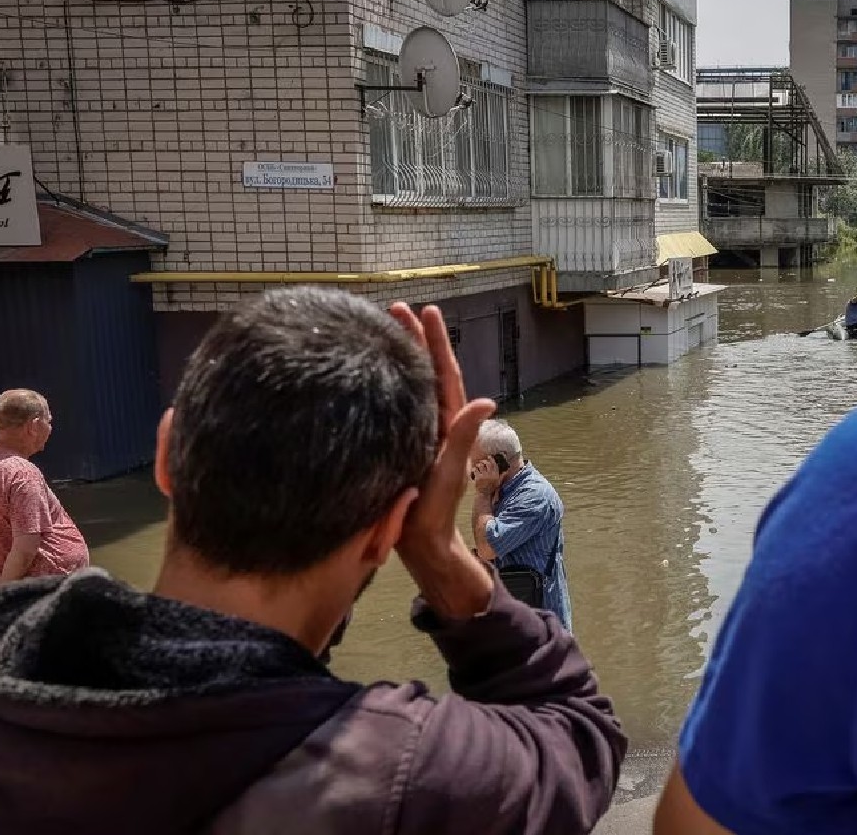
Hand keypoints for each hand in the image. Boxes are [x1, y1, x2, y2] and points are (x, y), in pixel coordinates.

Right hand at [388, 303, 495, 618]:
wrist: (419, 549)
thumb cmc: (433, 516)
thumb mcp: (448, 475)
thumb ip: (463, 438)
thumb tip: (487, 399)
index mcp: (447, 426)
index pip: (444, 375)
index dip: (435, 343)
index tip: (425, 311)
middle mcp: (434, 425)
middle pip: (425, 373)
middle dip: (413, 340)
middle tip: (395, 308)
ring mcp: (417, 435)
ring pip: (410, 387)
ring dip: (399, 358)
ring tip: (381, 329)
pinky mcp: (400, 446)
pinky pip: (395, 406)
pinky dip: (387, 384)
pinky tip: (369, 375)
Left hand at [471, 459, 500, 495]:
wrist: (484, 493)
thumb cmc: (491, 488)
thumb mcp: (499, 482)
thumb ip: (502, 476)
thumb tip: (507, 471)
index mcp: (495, 475)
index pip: (494, 464)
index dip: (492, 459)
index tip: (489, 456)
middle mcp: (490, 474)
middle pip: (487, 463)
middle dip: (484, 461)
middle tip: (482, 461)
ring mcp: (484, 475)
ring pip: (481, 466)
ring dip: (479, 464)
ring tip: (478, 465)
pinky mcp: (478, 477)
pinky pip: (475, 470)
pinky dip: (474, 469)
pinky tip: (474, 470)